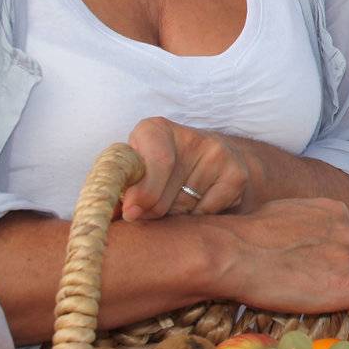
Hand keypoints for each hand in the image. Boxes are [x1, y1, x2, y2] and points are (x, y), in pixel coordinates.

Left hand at [123, 116, 253, 220]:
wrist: (210, 158)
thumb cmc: (159, 169)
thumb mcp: (135, 170)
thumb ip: (120, 190)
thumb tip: (112, 215)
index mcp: (154, 130)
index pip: (156, 162)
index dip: (142, 193)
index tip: (132, 213)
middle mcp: (191, 137)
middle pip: (164, 194)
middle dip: (151, 213)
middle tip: (148, 213)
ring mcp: (218, 154)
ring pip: (183, 207)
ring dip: (172, 217)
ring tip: (173, 204)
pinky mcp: (236, 174)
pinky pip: (205, 212)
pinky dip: (196, 218)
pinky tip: (194, 205)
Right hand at [212, 198, 348, 311]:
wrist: (234, 253)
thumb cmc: (246, 236)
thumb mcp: (283, 213)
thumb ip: (305, 223)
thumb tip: (301, 234)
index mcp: (335, 210)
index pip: (347, 237)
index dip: (337, 254)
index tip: (326, 267)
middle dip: (339, 270)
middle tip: (305, 284)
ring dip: (347, 286)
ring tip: (310, 294)